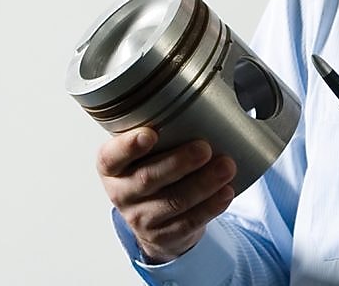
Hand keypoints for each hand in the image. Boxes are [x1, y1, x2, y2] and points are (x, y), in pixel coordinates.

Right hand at [97, 127, 237, 262]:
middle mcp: (122, 193)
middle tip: (204, 148)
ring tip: (227, 167)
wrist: (155, 220)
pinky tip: (225, 192)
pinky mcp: (163, 236)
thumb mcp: (145, 153)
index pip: (112, 157)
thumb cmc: (154, 172)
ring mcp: (141, 218)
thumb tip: (203, 102)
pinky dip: (211, 206)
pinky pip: (189, 222)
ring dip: (203, 184)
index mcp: (112, 167)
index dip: (129, 146)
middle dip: (179, 162)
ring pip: (173, 202)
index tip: (150, 134)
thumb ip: (161, 132)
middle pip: (147, 179)